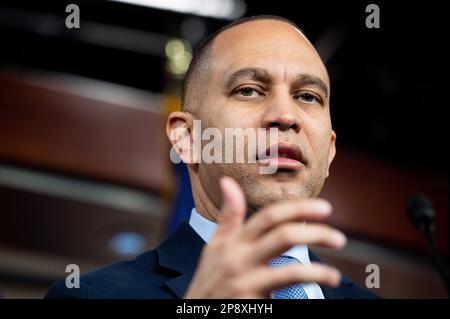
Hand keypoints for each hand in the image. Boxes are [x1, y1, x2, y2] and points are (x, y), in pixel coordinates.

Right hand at [184, 176, 346, 297]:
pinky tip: (319, 288)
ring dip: (318, 272)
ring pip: (290, 271)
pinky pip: (285, 294)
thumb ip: (228, 216)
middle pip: (283, 236)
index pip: (269, 217)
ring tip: (334, 276)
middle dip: (315, 233)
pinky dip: (306, 290)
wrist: (196, 312)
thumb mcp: (215, 246)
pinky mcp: (252, 302)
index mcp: (234, 241)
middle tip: (338, 238)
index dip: (298, 209)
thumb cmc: (209, 280)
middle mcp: (239, 258)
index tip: (324, 207)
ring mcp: (246, 282)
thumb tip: (228, 181)